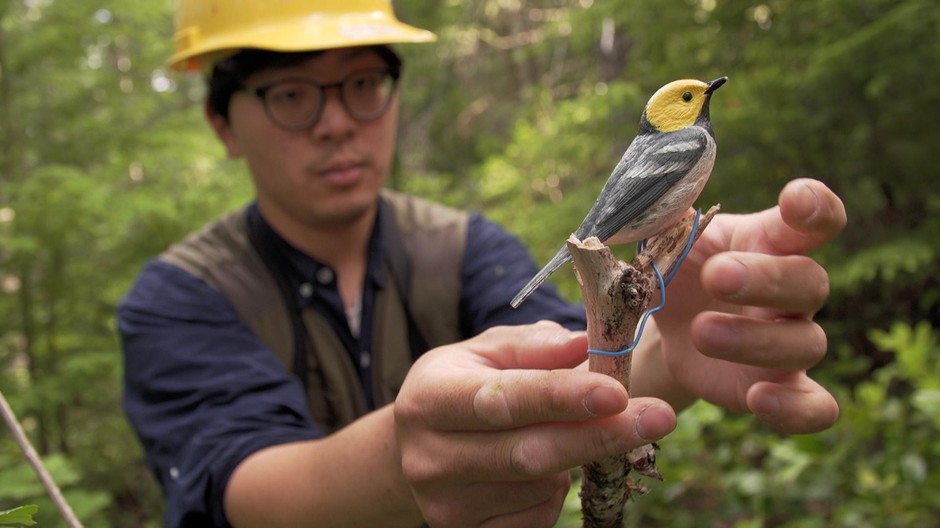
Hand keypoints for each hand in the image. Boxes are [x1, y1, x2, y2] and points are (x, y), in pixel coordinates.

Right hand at [394, 322, 675, 527]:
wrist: (418, 448)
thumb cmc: (464, 386)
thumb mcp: (487, 351)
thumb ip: (534, 345)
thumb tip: (585, 344)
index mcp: (430, 398)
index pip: (503, 399)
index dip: (562, 398)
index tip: (617, 392)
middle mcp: (429, 457)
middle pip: (529, 453)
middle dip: (599, 435)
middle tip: (659, 417)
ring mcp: (444, 506)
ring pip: (540, 486)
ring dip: (572, 459)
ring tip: (559, 432)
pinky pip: (536, 519)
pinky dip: (555, 492)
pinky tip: (543, 468)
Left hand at [651, 178, 846, 432]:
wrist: (661, 324)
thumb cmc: (676, 268)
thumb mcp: (665, 239)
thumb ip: (665, 217)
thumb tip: (655, 191)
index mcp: (769, 242)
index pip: (814, 220)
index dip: (816, 208)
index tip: (796, 201)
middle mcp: (791, 292)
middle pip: (809, 280)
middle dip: (765, 278)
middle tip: (717, 276)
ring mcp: (789, 341)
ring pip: (805, 342)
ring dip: (755, 338)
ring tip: (703, 332)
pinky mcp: (778, 386)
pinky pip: (814, 407)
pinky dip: (796, 410)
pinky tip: (759, 399)